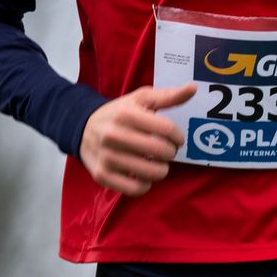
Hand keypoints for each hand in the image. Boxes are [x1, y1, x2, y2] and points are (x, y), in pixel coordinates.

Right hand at [79, 82, 196, 196]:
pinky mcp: (102, 175)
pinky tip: (143, 175)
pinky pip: (135, 189)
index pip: (167, 129)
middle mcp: (113, 135)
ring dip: (161, 170)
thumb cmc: (119, 113)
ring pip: (152, 173)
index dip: (178, 136)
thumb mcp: (141, 99)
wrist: (83, 128)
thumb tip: (193, 88)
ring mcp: (107, 157)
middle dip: (170, 152)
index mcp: (126, 114)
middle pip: (162, 151)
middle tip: (165, 150)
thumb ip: (168, 96)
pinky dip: (145, 185)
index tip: (176, 138)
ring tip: (156, 163)